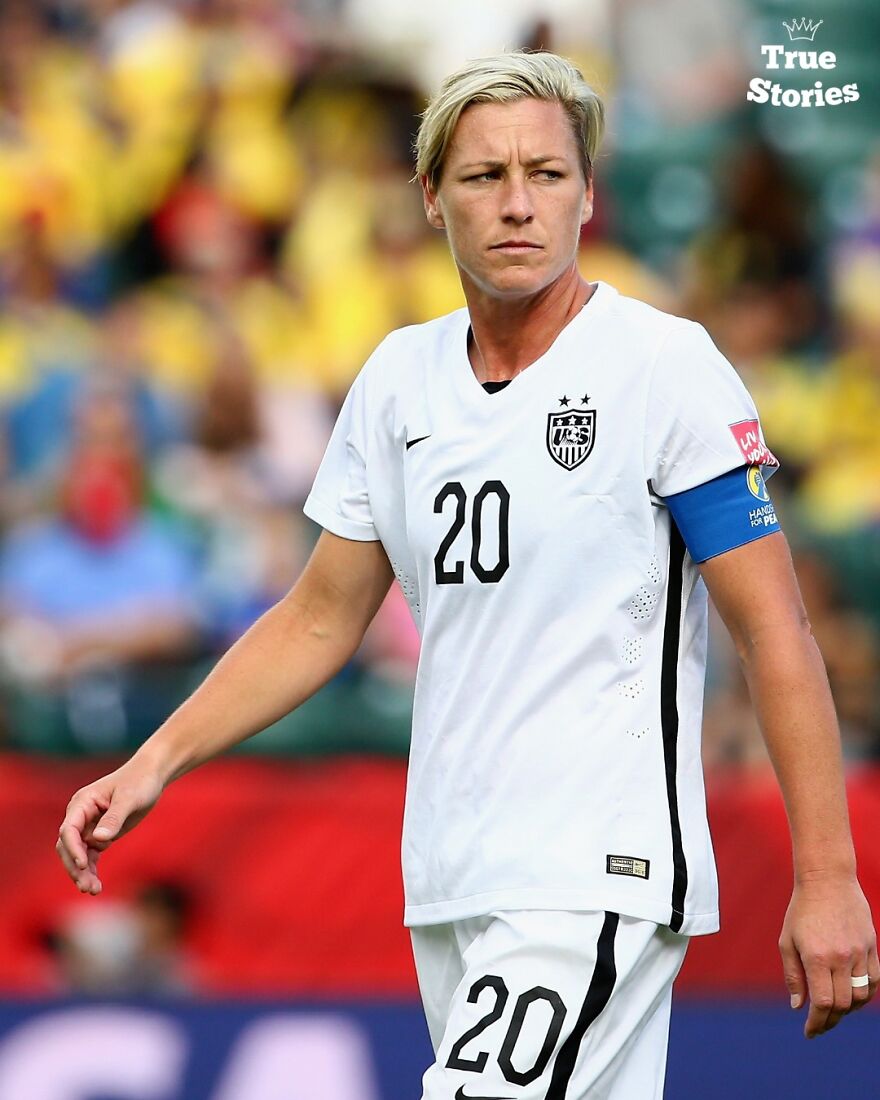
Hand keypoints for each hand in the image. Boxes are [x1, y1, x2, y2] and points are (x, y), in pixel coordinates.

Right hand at [56, 762, 164, 893]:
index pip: (69, 829)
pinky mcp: (100, 835)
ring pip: (78, 854)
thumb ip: (114, 818)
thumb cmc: (140, 781)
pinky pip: (90, 855)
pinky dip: (91, 869)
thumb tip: (97, 839)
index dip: (73, 848)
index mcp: (82, 802)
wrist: (151, 776)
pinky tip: (96, 885)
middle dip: (75, 867)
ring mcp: (89, 826)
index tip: (83, 864)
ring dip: (83, 873)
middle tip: (87, 886)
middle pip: (68, 846)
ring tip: (93, 890)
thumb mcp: (129, 798)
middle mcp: (81, 815)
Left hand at [779, 872, 879, 1037]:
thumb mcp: (787, 940)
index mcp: (817, 957)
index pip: (823, 1003)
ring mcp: (860, 952)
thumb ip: (793, 975)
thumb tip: (797, 1006)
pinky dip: (865, 996)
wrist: (827, 880)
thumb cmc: (801, 910)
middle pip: (842, 1005)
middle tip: (819, 1026)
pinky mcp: (872, 947)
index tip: (810, 1032)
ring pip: (860, 997)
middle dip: (830, 1021)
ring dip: (848, 1011)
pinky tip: (852, 1000)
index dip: (817, 1023)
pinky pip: (874, 981)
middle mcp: (841, 957)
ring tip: (834, 1013)